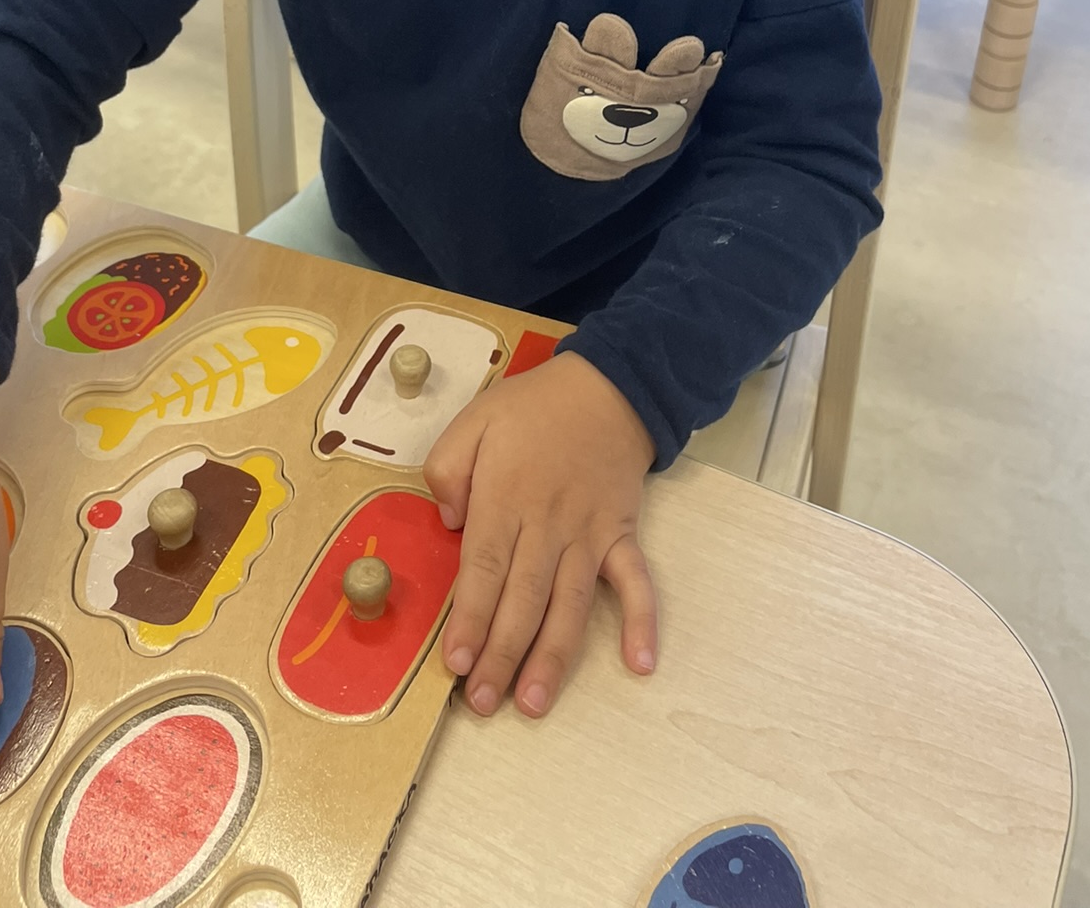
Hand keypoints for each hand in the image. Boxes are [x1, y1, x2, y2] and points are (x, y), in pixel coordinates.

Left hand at [423, 349, 655, 718]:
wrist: (608, 387)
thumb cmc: (533, 408)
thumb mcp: (473, 419)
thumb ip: (448, 467)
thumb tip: (449, 523)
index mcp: (505, 497)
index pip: (484, 568)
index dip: (469, 617)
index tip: (456, 661)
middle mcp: (547, 524)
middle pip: (522, 599)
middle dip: (501, 654)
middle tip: (482, 703)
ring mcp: (589, 534)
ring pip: (570, 603)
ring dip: (553, 655)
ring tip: (534, 702)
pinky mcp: (621, 535)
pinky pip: (636, 582)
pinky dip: (641, 621)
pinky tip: (640, 662)